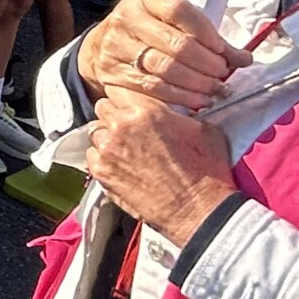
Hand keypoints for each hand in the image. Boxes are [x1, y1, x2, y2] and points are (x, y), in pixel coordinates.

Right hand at [78, 0, 250, 112]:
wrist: (97, 49)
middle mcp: (127, 20)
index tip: (223, 49)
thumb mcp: (166, 21)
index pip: (179, 10)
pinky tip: (198, 100)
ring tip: (215, 89)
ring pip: (166, 69)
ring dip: (198, 83)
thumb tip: (243, 57)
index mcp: (143, 0)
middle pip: (176, 44)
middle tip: (223, 73)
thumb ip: (204, 35)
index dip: (206, 31)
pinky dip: (181, 97)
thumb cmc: (143, 33)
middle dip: (207, 63)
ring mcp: (118, 48)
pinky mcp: (115, 74)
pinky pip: (154, 88)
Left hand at [84, 87, 237, 243]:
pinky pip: (92, 157)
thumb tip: (174, 110)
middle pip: (103, 108)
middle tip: (130, 130)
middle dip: (115, 116)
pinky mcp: (102, 173)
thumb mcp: (203, 130)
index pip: (118, 90)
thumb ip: (178, 114)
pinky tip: (120, 167)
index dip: (125, 99)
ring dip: (107, 138)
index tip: (129, 106)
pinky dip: (102, 159)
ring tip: (126, 151)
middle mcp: (121, 126)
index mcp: (145, 110)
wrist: (199, 209)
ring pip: (96, 133)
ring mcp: (108, 149)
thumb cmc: (206, 172)